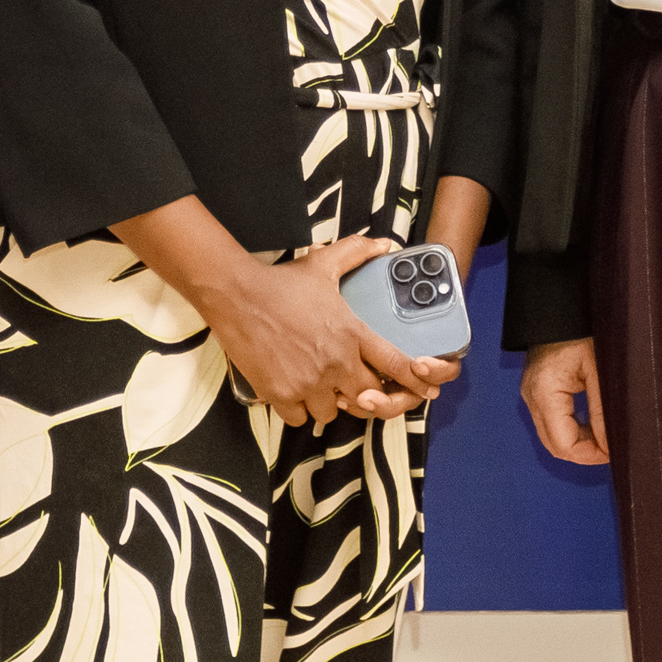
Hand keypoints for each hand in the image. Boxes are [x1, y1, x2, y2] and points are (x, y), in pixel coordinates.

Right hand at [106, 200, 447, 429]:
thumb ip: (358, 253)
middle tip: (351, 386)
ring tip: (317, 386)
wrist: (236, 294)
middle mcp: (336, 364)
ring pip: (332, 413)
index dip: (413, 382)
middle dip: (364, 395)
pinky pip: (300, 418)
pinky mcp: (281, 394)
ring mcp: (308, 383)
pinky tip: (292, 392)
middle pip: (368, 397)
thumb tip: (386, 243)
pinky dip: (298, 410)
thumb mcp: (324, 263)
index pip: (395, 365)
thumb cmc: (282, 280)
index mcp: (352, 334)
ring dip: (328, 403)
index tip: (424, 391)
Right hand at [521, 335, 610, 466]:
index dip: (590, 455)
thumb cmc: (579, 332)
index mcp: (545, 393)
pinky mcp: (535, 392)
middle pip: (555, 446)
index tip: (614, 452)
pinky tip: (591, 425)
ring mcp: (530, 396)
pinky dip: (570, 430)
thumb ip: (602, 411)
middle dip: (584, 453)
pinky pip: (550, 423)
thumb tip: (611, 444)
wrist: (559, 309)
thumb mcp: (598, 371)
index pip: (564, 445)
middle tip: (612, 447)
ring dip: (578, 443)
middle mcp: (532, 398)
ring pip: (552, 437)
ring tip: (604, 436)